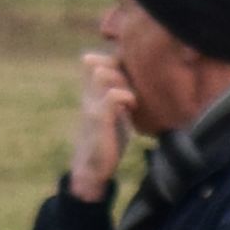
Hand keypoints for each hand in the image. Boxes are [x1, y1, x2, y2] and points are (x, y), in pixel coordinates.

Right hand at [68, 45, 135, 205]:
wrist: (92, 169)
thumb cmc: (107, 142)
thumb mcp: (114, 114)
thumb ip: (119, 97)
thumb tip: (141, 85)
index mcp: (91, 93)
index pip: (92, 61)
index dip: (111, 60)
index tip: (129, 75)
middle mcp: (88, 95)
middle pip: (96, 61)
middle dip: (118, 68)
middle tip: (132, 86)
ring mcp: (91, 105)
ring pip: (101, 74)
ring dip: (121, 81)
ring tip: (131, 97)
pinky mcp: (98, 119)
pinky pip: (112, 96)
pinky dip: (126, 97)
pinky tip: (133, 108)